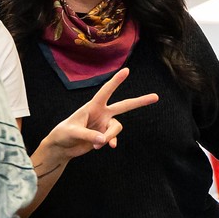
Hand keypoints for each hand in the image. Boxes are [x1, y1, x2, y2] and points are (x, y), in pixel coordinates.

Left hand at [35, 69, 157, 164]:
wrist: (62, 147)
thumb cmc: (63, 134)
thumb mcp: (73, 133)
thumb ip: (89, 136)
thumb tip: (104, 140)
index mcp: (92, 106)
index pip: (106, 91)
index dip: (116, 81)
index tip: (127, 70)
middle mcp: (101, 113)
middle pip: (124, 105)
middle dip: (140, 102)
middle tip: (156, 97)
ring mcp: (104, 124)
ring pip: (117, 127)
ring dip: (110, 136)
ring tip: (97, 145)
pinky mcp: (104, 136)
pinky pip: (114, 138)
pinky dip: (111, 142)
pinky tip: (107, 146)